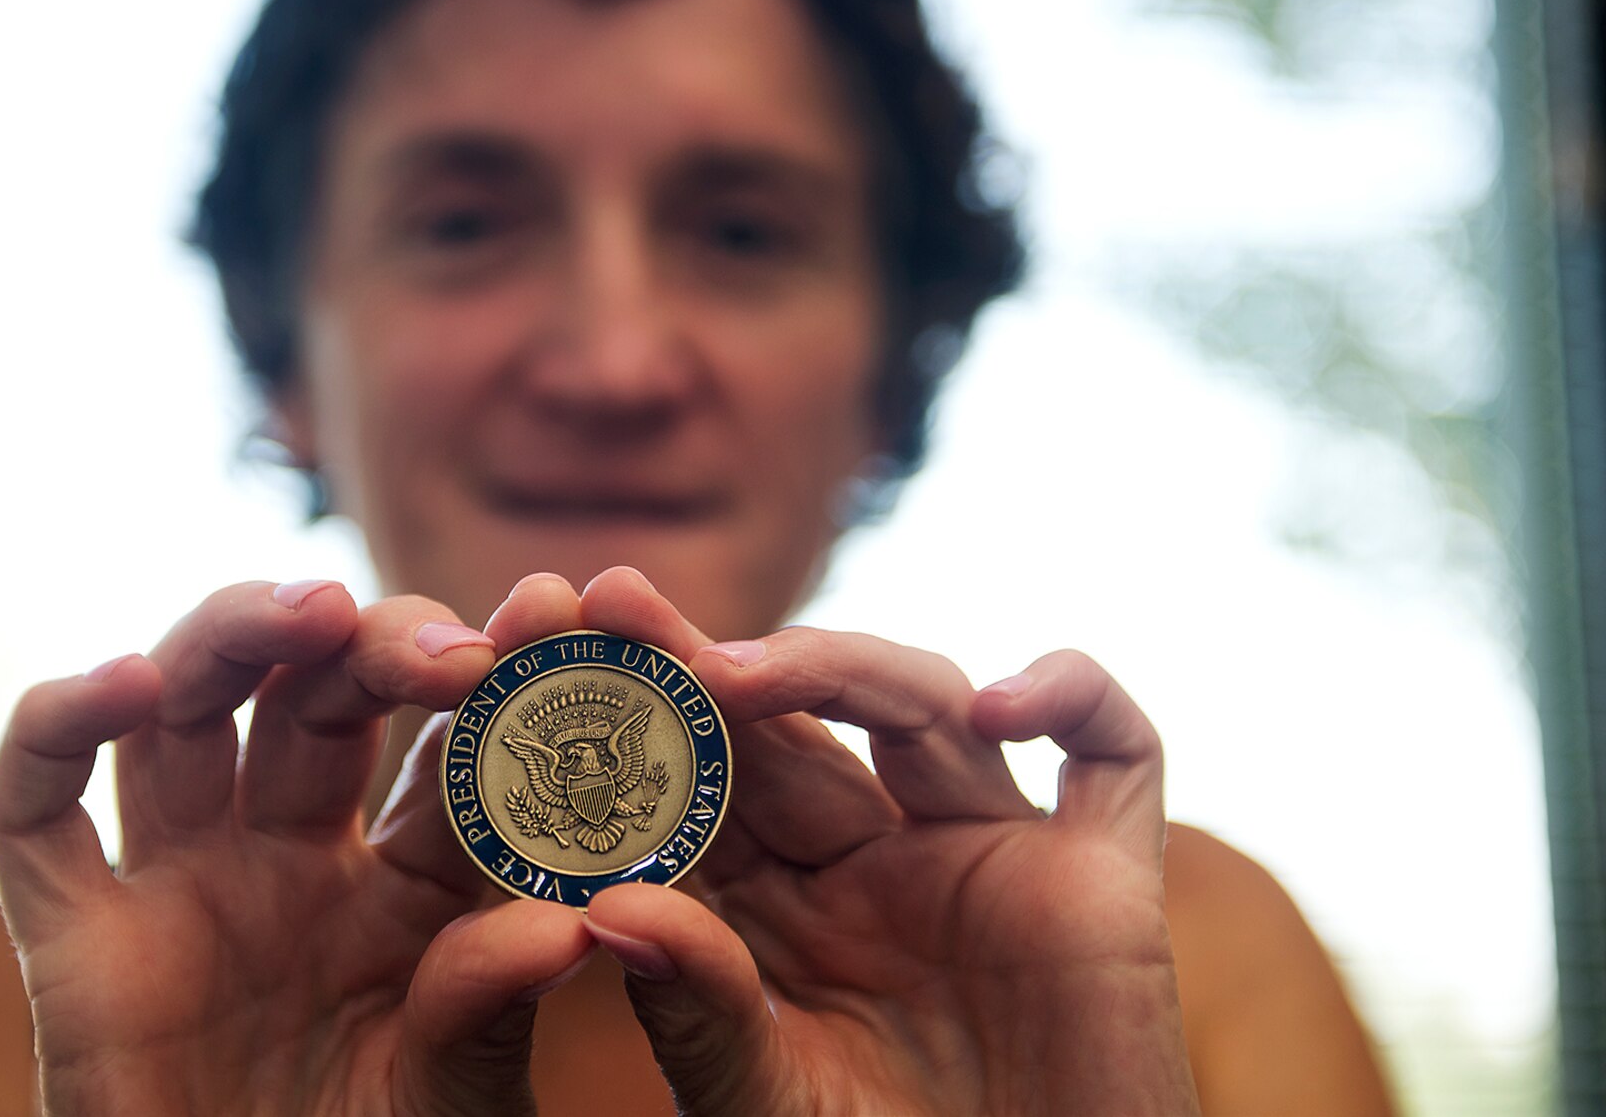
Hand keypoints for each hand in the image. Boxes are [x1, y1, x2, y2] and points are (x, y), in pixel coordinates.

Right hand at [0, 580, 593, 1116]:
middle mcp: (286, 858)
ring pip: (183, 711)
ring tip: (312, 612)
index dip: (494, 677)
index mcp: (400, 888)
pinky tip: (122, 683)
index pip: (444, 751)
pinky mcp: (72, 938)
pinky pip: (34, 810)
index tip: (551, 612)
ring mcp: (177, 885)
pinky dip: (56, 728)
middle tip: (443, 644)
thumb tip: (573, 922)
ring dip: (236, 636)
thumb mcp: (449, 1103)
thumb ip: (489, 1012)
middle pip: (314, 698)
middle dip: (374, 646)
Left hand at [554, 567, 1199, 1116]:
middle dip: (710, 659)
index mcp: (785, 907)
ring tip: (740, 675)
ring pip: (927, 706)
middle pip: (798, 722)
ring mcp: (990, 856)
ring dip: (840, 668)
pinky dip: (1077, 696)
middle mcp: (881, 860)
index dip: (638, 713)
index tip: (553, 652)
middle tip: (616, 603)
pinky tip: (1004, 703)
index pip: (707, 780)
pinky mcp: (1107, 881)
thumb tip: (608, 908)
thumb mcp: (762, 1106)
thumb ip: (697, 1014)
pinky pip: (1117, 755)